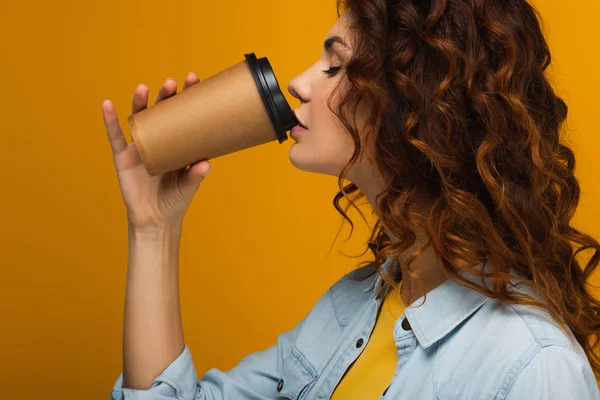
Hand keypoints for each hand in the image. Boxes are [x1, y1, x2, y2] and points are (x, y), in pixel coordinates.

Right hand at [102, 73, 211, 231]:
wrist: (155, 219)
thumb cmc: (175, 200)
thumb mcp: (188, 187)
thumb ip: (195, 175)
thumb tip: (206, 163)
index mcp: (178, 141)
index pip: (184, 114)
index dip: (187, 97)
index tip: (194, 80)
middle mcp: (159, 138)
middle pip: (162, 111)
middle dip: (166, 96)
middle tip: (172, 83)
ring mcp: (139, 145)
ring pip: (139, 118)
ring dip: (140, 101)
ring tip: (143, 88)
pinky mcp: (123, 156)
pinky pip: (115, 136)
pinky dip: (110, 120)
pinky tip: (107, 104)